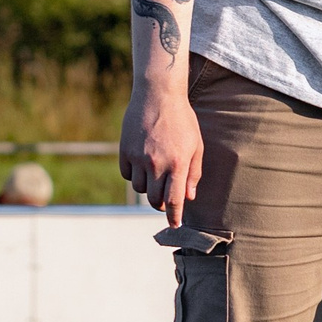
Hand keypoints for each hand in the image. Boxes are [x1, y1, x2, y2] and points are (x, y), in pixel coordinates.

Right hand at [120, 84, 205, 224]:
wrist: (158, 95)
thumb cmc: (182, 120)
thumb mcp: (196, 145)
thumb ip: (193, 173)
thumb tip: (189, 198)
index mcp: (177, 164)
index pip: (175, 200)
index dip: (174, 217)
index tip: (174, 226)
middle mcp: (156, 164)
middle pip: (155, 200)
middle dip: (160, 204)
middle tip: (165, 200)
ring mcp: (139, 158)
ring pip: (140, 189)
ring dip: (148, 187)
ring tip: (155, 173)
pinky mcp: (125, 151)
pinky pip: (128, 175)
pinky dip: (135, 175)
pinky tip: (142, 162)